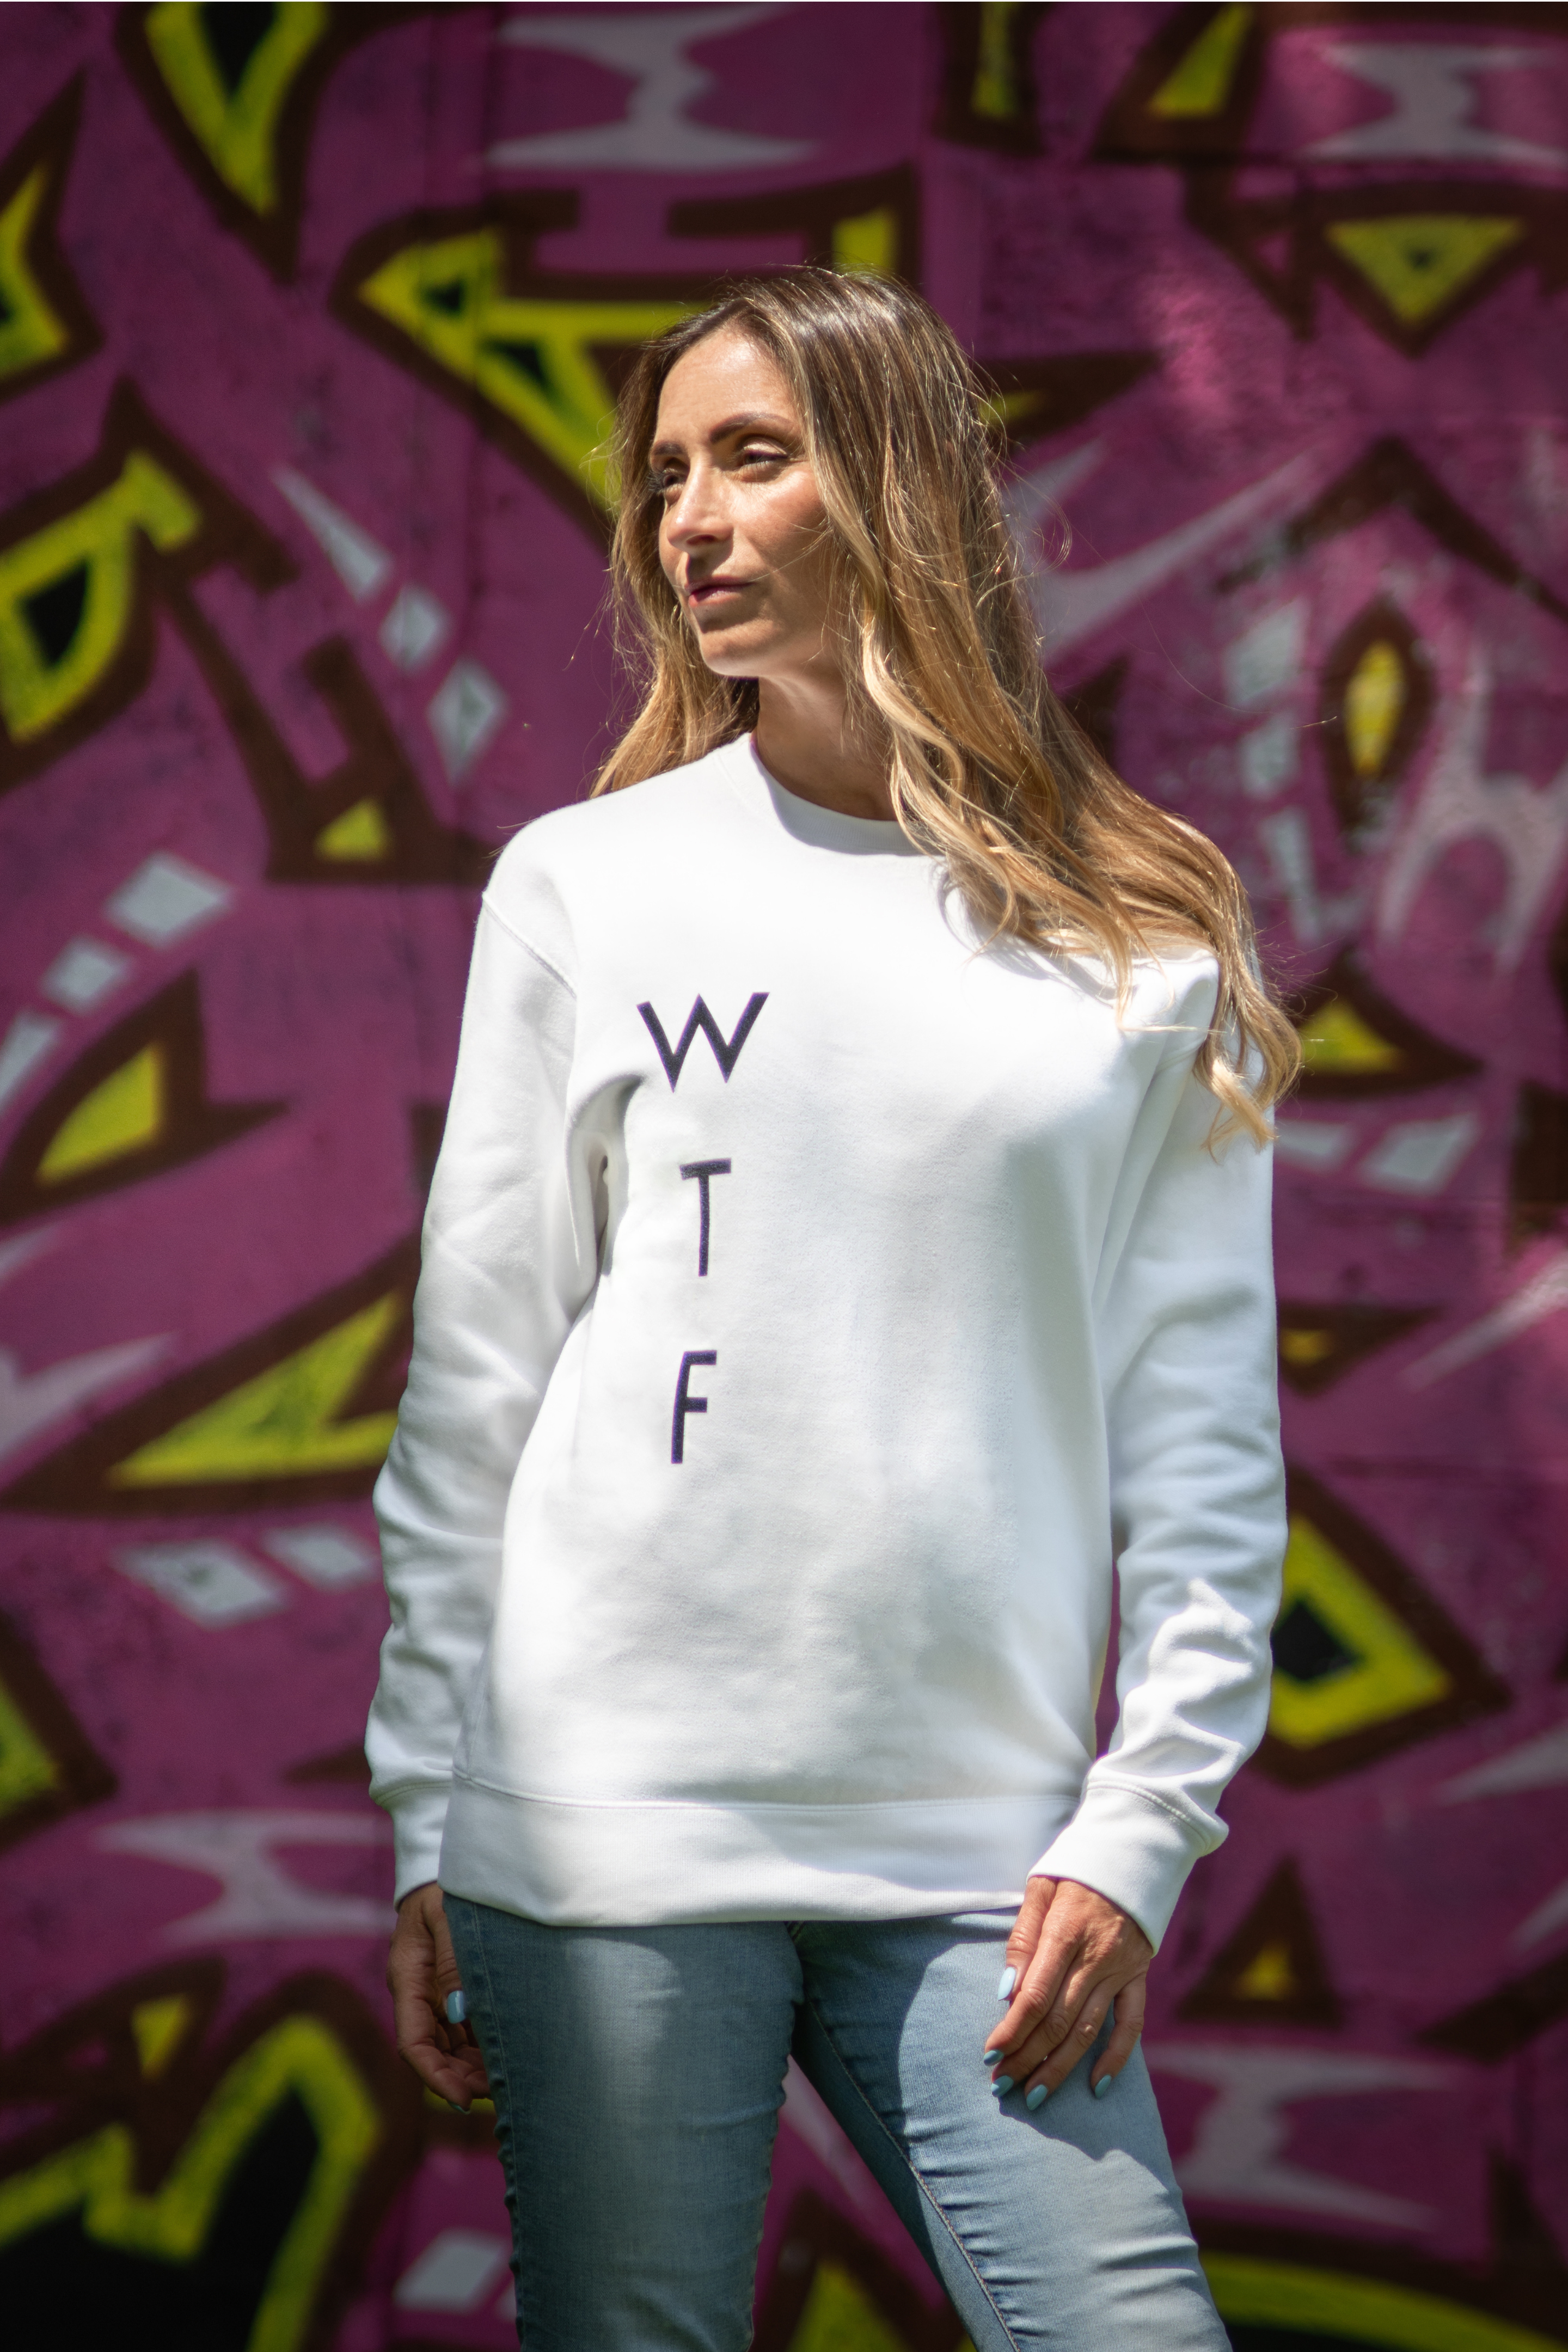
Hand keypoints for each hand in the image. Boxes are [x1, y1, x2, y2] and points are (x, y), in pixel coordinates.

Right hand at [387, 1881, 490, 2109]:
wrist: (444, 1870)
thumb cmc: (447, 1889)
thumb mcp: (448, 1917)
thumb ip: (453, 1960)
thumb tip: (460, 2011)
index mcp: (408, 1978)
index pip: (413, 2043)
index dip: (435, 2076)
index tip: (462, 2099)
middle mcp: (417, 1994)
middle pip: (432, 2052)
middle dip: (459, 2079)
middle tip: (497, 2095)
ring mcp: (434, 1994)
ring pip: (448, 2046)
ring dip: (471, 2069)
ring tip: (506, 2083)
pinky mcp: (451, 1990)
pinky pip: (462, 2031)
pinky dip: (479, 2048)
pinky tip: (505, 2056)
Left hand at [984, 1876, 1151, 2104]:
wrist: (1133, 1849)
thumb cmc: (1076, 1868)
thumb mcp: (1041, 1887)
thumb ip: (1023, 1938)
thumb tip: (1006, 1992)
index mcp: (1065, 1932)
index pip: (1034, 1996)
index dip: (1012, 2030)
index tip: (991, 2054)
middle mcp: (1096, 1957)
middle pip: (1057, 2020)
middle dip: (1027, 2057)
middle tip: (1002, 2085)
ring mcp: (1121, 1970)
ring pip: (1088, 2030)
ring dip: (1060, 2066)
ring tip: (1034, 2095)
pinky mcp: (1139, 1975)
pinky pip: (1131, 2024)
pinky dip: (1117, 2058)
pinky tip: (1096, 2085)